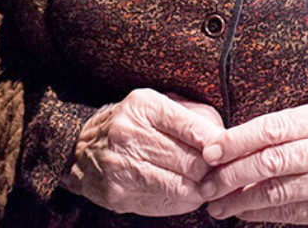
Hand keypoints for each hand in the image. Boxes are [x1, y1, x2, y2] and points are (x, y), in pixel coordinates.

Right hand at [61, 88, 224, 216]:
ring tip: (209, 184)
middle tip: (223, 171)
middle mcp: (129, 132)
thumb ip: (193, 116)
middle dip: (213, 169)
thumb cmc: (132, 126)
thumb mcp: (158, 106)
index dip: (217, 143)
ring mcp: (122, 165)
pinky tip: (189, 194)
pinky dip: (185, 200)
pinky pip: (167, 201)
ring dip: (202, 187)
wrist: (81, 151)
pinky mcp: (119, 192)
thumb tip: (225, 138)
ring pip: (182, 184)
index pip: (193, 126)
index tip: (227, 151)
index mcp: (143, 106)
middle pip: (191, 159)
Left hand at [199, 100, 307, 225]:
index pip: (273, 128)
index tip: (210, 151)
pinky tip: (243, 212)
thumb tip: (228, 146)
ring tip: (217, 203)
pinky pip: (292, 212)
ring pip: (278, 192)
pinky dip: (262, 214)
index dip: (237, 140)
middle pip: (273, 161)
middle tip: (207, 184)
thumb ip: (284, 129)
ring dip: (241, 200)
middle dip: (232, 175)